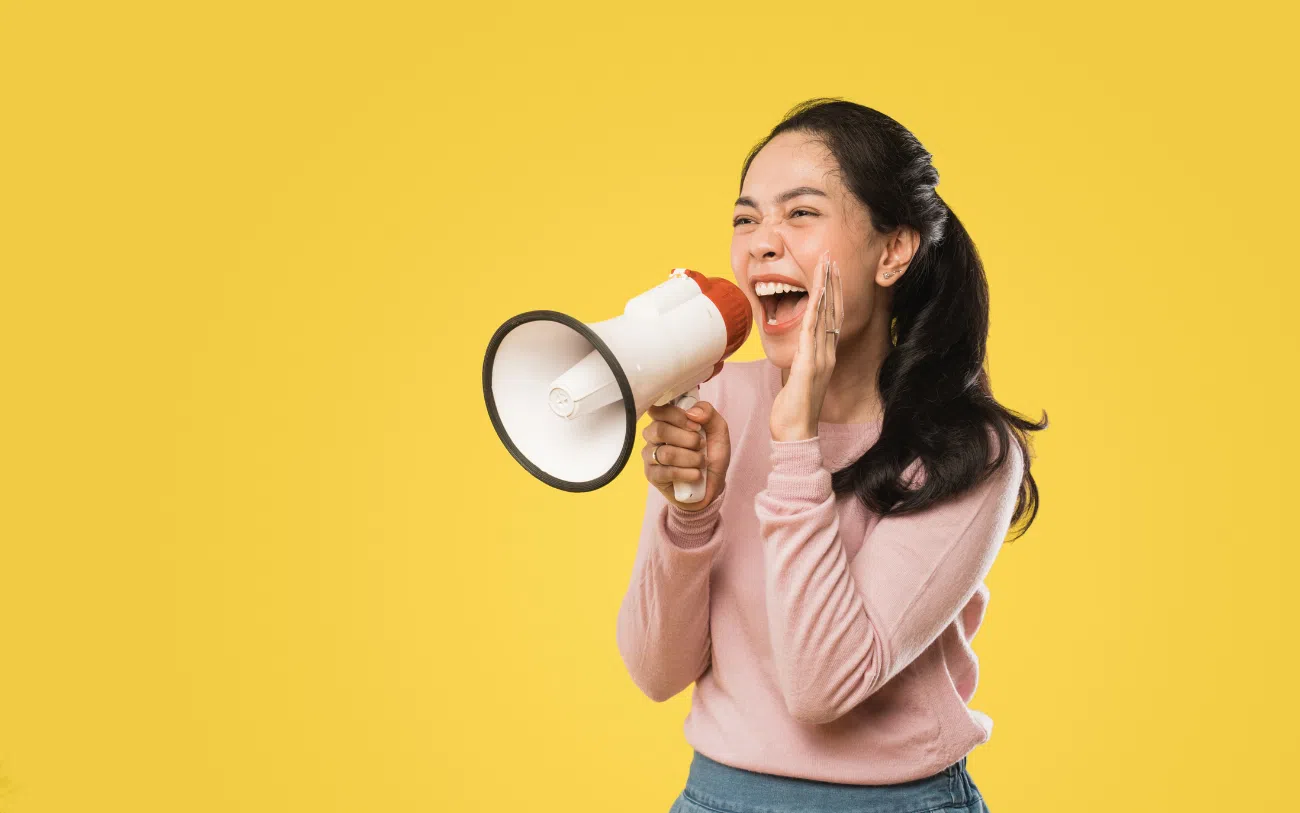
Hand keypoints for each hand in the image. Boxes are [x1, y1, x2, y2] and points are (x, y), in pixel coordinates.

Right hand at [641, 400, 729, 510]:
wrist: (713, 483)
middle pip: (659, 430)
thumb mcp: (718, 430)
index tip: (697, 426)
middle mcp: (653, 436)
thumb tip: (691, 412)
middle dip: (687, 439)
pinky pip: (666, 472)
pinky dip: (687, 473)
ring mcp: (650, 456)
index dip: (678, 417)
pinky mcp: (652, 476)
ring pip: (665, 453)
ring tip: (701, 462)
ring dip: (691, 458)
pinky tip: (696, 475)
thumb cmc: (712, 454)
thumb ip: (708, 413)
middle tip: (701, 446)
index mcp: (666, 420)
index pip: (659, 410)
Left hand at [770, 251, 843, 441]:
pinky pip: (812, 334)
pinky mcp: (809, 367)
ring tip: (826, 266)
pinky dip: (815, 313)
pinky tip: (815, 296)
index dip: (831, 292)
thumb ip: (801, 361)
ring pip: (825, 317)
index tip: (830, 270)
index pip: (830, 317)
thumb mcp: (798, 378)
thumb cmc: (793, 409)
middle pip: (832, 311)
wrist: (796, 433)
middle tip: (831, 257)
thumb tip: (798, 349)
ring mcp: (820, 360)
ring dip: (826, 290)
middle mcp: (827, 354)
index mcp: (824, 355)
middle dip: (833, 283)